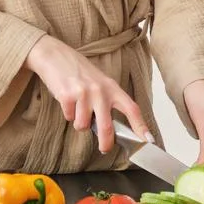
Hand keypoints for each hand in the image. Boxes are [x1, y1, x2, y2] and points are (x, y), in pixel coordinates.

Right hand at [26, 35, 144, 155]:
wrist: (55, 55)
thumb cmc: (79, 71)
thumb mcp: (100, 83)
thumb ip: (108, 101)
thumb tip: (112, 129)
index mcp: (112, 88)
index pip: (131, 108)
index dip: (141, 126)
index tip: (148, 139)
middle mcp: (100, 91)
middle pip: (107, 127)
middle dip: (106, 143)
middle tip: (104, 148)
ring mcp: (83, 93)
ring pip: (83, 126)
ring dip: (79, 123)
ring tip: (77, 109)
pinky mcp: (67, 96)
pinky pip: (69, 118)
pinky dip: (68, 114)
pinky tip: (67, 101)